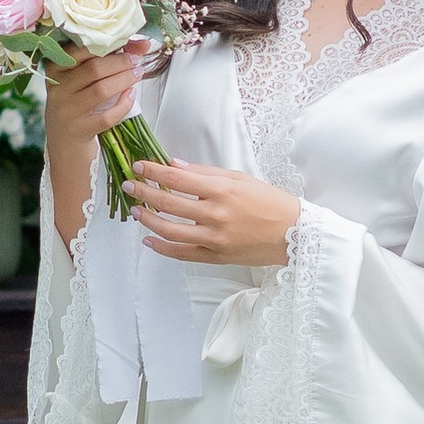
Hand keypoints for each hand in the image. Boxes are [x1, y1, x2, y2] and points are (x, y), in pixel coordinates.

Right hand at [43, 44, 147, 242]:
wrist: (63, 145)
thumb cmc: (76, 104)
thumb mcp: (80, 81)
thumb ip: (103, 60)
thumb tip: (139, 44)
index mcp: (54, 69)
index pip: (81, 49)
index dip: (110, 43)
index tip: (131, 42)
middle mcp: (57, 88)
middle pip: (94, 68)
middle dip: (121, 62)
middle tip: (138, 60)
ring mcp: (66, 110)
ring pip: (101, 90)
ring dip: (125, 80)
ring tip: (138, 74)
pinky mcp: (78, 130)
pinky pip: (107, 116)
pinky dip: (123, 105)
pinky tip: (131, 97)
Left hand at [127, 160, 299, 268]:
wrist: (293, 233)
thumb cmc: (269, 202)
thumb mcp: (240, 179)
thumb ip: (206, 173)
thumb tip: (176, 166)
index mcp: (222, 190)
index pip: (178, 178)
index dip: (154, 171)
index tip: (139, 166)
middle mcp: (216, 214)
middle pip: (169, 202)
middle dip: (144, 192)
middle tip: (130, 185)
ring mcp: (215, 238)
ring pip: (170, 230)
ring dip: (149, 220)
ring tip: (136, 210)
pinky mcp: (216, 256)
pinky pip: (183, 253)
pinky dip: (163, 248)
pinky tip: (149, 240)